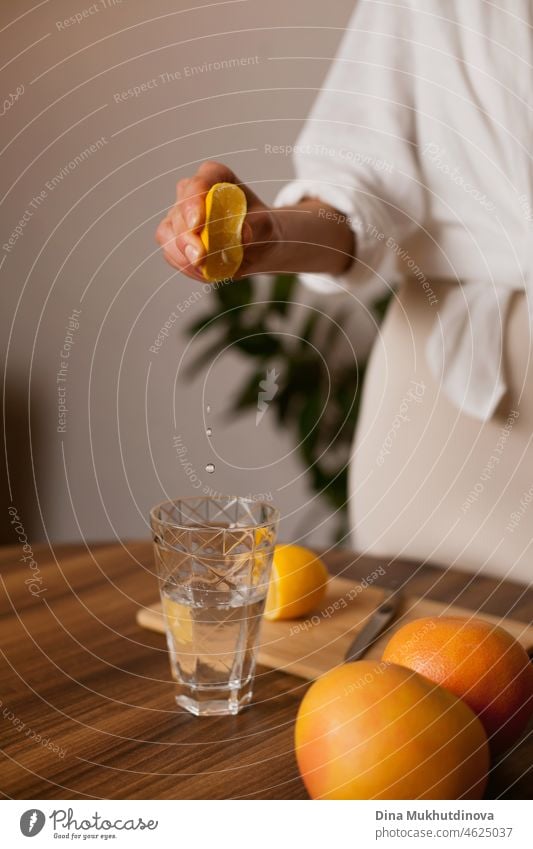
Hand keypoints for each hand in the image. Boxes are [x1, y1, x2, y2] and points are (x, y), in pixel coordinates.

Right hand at [155, 161, 281, 280]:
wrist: (257, 244)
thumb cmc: (261, 228)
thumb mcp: (266, 226)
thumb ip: (254, 227)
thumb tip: (242, 234)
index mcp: (215, 177)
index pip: (199, 184)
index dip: (194, 202)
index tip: (197, 225)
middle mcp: (192, 192)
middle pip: (179, 212)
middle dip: (187, 238)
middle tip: (200, 258)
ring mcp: (179, 215)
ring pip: (168, 233)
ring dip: (184, 255)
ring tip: (207, 269)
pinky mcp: (173, 237)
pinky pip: (170, 252)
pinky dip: (185, 266)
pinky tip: (204, 271)